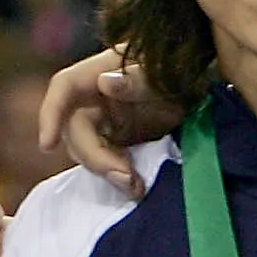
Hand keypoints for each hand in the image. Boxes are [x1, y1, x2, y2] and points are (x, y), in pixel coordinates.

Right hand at [35, 49, 174, 199]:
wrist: (211, 94)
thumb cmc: (189, 72)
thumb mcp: (169, 73)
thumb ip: (140, 78)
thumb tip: (105, 82)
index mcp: (104, 69)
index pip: (65, 86)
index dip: (50, 113)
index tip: (46, 146)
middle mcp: (98, 96)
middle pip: (76, 130)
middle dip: (96, 157)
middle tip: (126, 179)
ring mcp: (108, 121)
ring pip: (90, 150)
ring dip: (109, 171)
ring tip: (136, 186)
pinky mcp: (120, 142)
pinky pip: (108, 161)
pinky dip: (119, 175)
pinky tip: (137, 185)